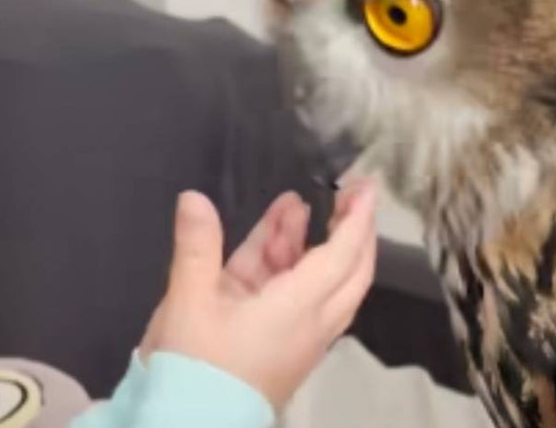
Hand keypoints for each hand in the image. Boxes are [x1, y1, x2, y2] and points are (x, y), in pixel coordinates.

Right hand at [138, 181, 377, 409]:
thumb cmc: (195, 368)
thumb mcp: (189, 302)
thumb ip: (197, 246)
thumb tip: (193, 197)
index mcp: (299, 310)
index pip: (342, 256)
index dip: (356, 219)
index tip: (366, 187)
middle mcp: (308, 324)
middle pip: (348, 272)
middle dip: (352, 231)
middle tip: (349, 195)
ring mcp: (294, 336)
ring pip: (318, 283)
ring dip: (309, 244)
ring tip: (293, 205)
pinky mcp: (276, 346)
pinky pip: (294, 298)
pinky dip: (286, 267)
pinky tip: (270, 240)